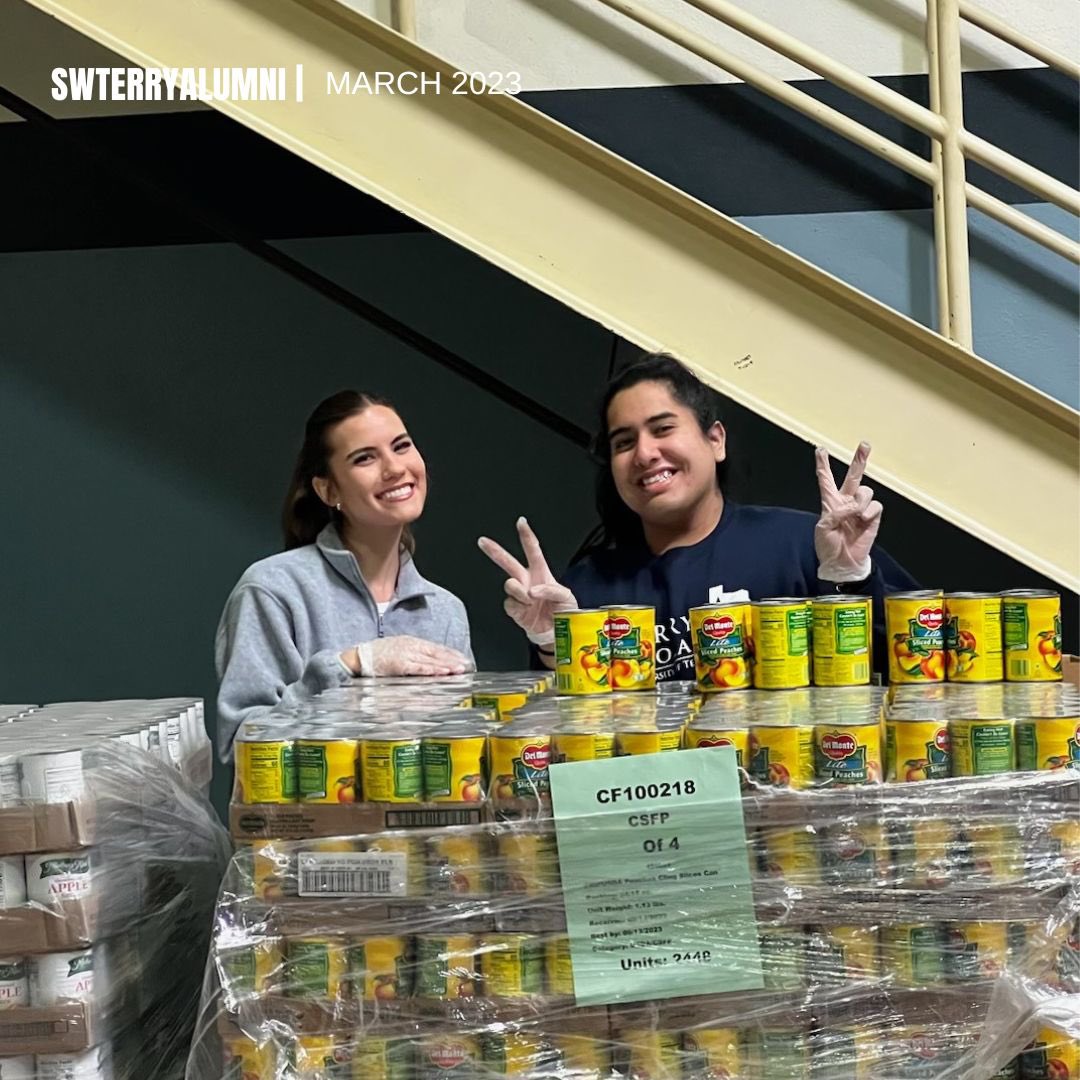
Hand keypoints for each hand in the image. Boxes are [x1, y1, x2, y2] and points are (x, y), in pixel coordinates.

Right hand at [353, 636, 471, 676]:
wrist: (359, 656)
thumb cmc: (377, 655)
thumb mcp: (398, 649)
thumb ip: (413, 656)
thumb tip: (428, 664)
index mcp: (411, 642)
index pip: (435, 648)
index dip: (450, 653)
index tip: (462, 658)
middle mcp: (411, 646)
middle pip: (436, 653)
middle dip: (452, 659)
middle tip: (465, 665)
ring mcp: (405, 654)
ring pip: (430, 660)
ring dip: (445, 666)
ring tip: (457, 670)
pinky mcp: (399, 664)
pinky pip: (417, 667)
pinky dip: (430, 670)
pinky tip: (440, 672)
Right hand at [477, 517, 576, 644]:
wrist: (557, 634)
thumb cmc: (564, 613)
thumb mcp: (567, 597)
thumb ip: (552, 590)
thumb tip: (533, 589)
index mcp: (541, 574)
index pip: (533, 550)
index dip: (526, 536)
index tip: (521, 522)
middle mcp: (527, 582)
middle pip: (509, 563)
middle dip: (495, 551)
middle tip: (483, 542)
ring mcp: (520, 595)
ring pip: (509, 584)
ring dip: (520, 590)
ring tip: (530, 598)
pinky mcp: (515, 610)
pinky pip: (510, 603)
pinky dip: (519, 606)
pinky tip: (527, 609)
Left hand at [814, 441, 883, 582]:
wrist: (842, 563)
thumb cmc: (828, 547)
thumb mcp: (823, 528)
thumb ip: (836, 513)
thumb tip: (854, 506)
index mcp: (830, 502)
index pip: (826, 480)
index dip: (823, 465)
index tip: (820, 449)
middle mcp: (846, 502)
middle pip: (853, 476)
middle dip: (860, 460)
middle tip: (865, 444)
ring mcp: (861, 508)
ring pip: (865, 490)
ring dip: (860, 501)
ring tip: (855, 514)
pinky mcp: (873, 517)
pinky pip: (875, 505)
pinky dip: (868, 511)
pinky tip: (863, 520)